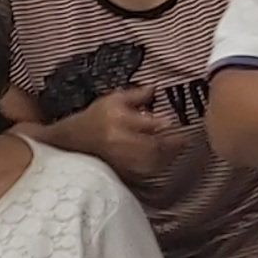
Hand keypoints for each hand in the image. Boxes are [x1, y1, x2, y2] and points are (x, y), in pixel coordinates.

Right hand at [60, 84, 179, 181]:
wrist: (72, 141)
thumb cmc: (94, 117)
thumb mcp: (112, 99)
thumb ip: (135, 95)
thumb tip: (156, 88)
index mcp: (117, 118)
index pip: (146, 123)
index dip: (163, 125)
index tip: (175, 123)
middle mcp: (119, 139)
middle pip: (152, 146)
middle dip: (171, 144)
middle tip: (185, 139)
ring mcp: (120, 157)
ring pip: (150, 160)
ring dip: (167, 156)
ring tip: (179, 148)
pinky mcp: (121, 169)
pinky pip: (144, 170)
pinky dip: (157, 165)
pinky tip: (165, 159)